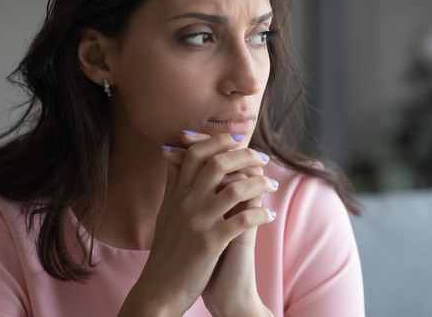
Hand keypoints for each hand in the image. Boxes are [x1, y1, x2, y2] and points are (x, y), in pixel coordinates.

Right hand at [120, 132, 276, 315]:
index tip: (237, 141)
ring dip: (259, 183)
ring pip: (235, 189)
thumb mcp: (165, 211)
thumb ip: (172, 182)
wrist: (159, 290)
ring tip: (271, 184)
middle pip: (217, 164)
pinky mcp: (210, 244)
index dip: (218, 142)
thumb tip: (170, 153)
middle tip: (262, 157)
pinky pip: (242, 221)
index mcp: (176, 194)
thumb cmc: (166, 251)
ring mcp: (198, 223)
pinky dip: (261, 214)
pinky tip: (270, 214)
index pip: (195, 154)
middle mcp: (185, 203)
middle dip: (245, 155)